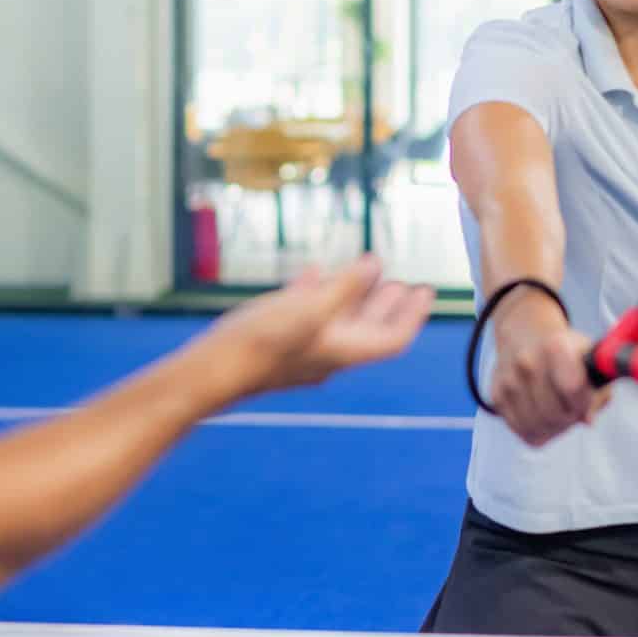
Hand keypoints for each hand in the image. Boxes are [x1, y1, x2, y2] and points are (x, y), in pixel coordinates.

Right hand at [201, 256, 434, 399]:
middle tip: (404, 284)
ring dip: (354, 298)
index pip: (392, 338)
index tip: (425, 292)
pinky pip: (305, 315)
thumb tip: (376, 265)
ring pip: (337, 322)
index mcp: (344, 351)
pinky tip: (311, 274)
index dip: (412, 315)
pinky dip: (316, 294)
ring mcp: (301, 350)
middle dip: (387, 305)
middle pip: (368, 330)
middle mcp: (328, 354)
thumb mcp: (311, 308)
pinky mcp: (277, 343)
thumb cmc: (262, 343)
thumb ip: (346, 287)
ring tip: (363, 272)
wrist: (212, 371)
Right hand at [481, 289, 606, 447]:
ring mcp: (508, 381)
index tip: (585, 399)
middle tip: (573, 408)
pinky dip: (536, 429)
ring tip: (558, 411)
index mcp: (555, 346)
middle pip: (554, 415)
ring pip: (537, 427)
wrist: (526, 334)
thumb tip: (587, 420)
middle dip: (569, 418)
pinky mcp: (497, 397)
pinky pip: (523, 430)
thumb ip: (598, 390)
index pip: (572, 388)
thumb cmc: (566, 352)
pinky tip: (543, 414)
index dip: (584, 402)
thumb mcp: (591, 361)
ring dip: (553, 427)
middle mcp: (526, 361)